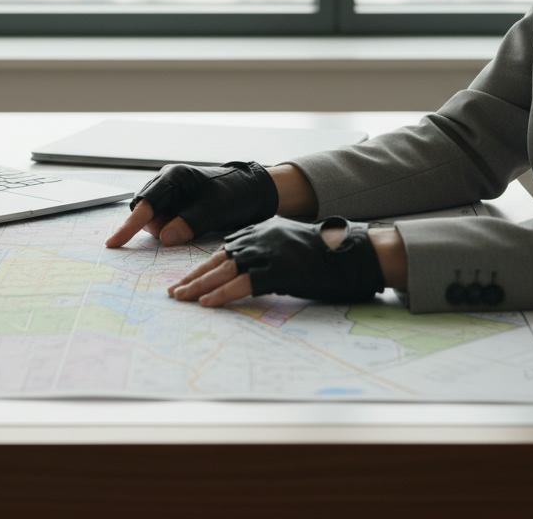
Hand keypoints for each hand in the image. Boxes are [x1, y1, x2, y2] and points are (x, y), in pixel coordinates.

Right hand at [105, 161, 278, 247]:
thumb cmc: (236, 195)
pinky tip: (189, 226)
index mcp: (174, 176)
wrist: (254, 191)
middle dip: (152, 227)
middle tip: (176, 234)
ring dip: (164, 228)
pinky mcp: (176, 202)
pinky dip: (170, 228)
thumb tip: (163, 237)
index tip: (114, 243)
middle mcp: (167, 180)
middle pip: (144, 209)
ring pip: (152, 217)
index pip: (145, 204)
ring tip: (192, 226)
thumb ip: (188, 223)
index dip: (129, 226)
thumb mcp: (215, 211)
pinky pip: (163, 218)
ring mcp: (170, 191)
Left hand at [168, 216, 384, 306]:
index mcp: (264, 229)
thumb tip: (253, 273)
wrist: (358, 252)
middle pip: (219, 258)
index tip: (187, 278)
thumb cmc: (331, 254)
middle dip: (194, 276)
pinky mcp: (281, 270)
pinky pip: (244, 283)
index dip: (204, 266)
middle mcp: (262, 237)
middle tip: (174, 291)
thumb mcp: (294, 247)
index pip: (225, 248)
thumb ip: (272, 254)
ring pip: (225, 270)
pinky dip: (223, 293)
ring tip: (181, 298)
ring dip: (199, 285)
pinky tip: (208, 303)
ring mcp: (271, 252)